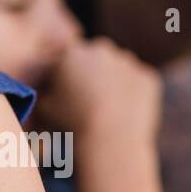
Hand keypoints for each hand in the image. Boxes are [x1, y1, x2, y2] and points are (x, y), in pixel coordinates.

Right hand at [36, 38, 161, 142]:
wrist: (112, 142)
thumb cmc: (71, 125)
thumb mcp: (42, 107)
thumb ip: (41, 90)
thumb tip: (41, 87)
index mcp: (72, 52)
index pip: (65, 60)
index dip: (64, 77)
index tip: (65, 96)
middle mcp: (101, 49)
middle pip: (93, 59)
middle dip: (90, 74)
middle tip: (87, 102)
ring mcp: (128, 62)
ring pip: (118, 69)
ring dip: (113, 82)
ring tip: (108, 110)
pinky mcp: (149, 78)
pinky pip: (138, 83)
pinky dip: (133, 94)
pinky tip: (125, 114)